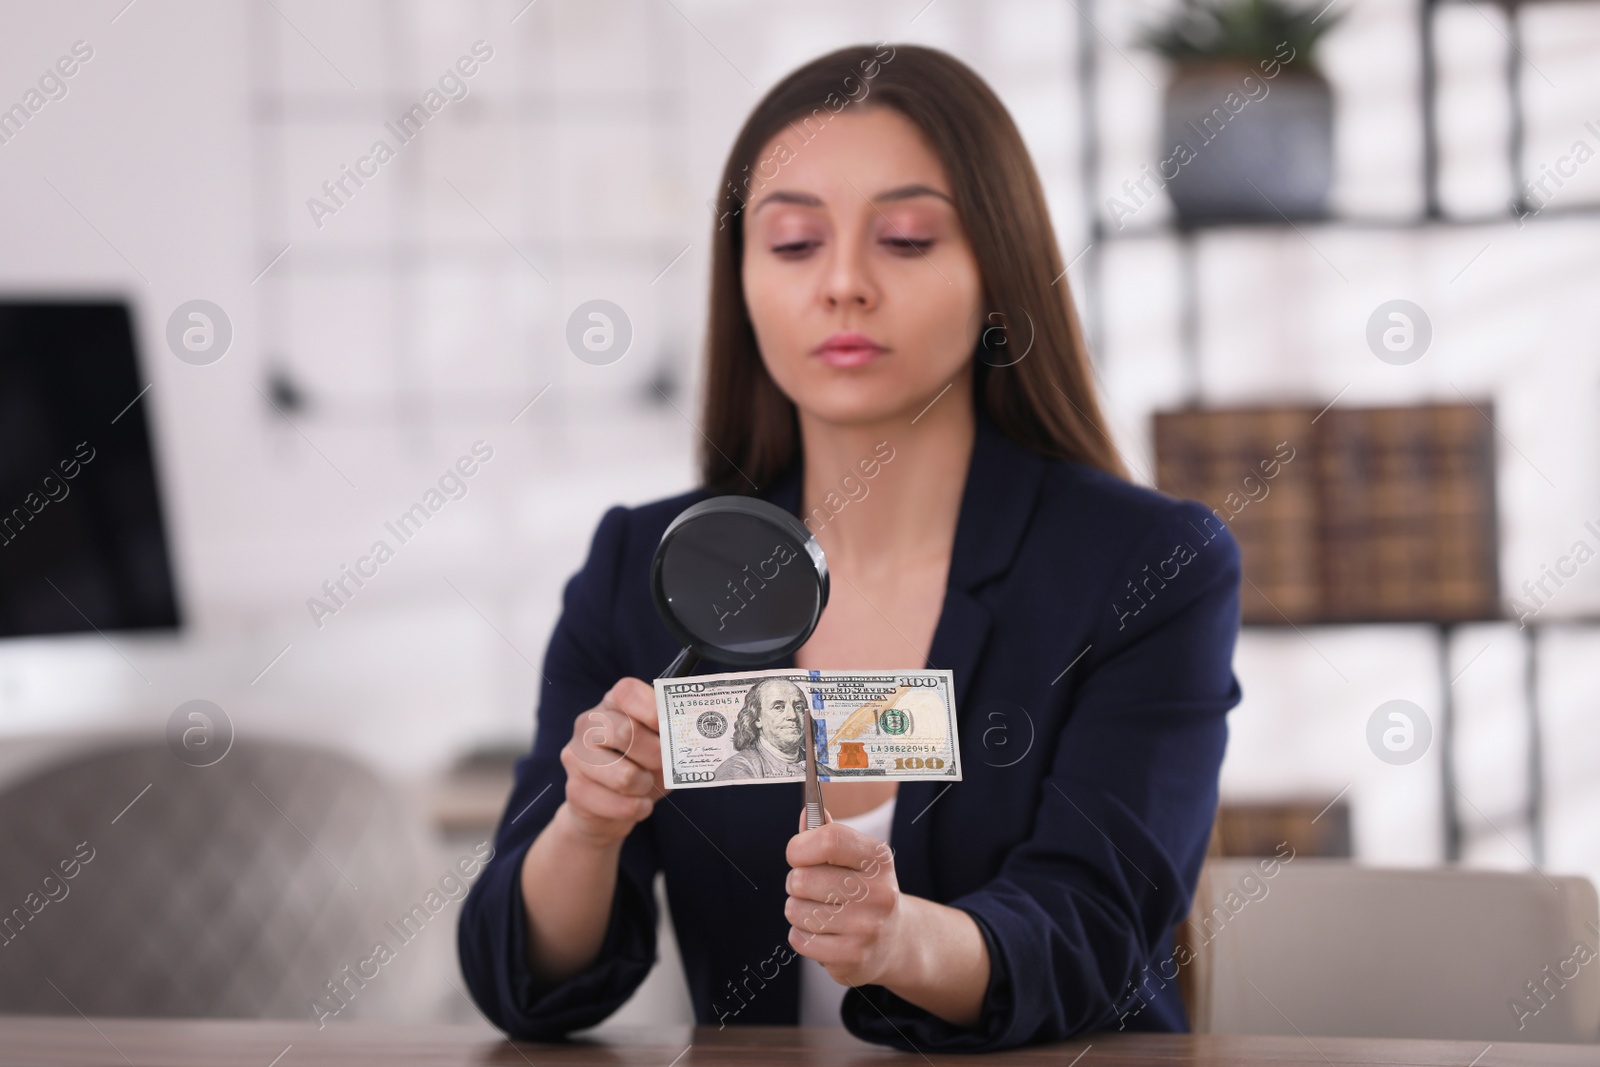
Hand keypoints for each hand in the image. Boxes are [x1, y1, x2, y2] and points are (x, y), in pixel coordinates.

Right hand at [557, 678, 664, 846]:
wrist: (607, 808)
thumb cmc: (640, 767)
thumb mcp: (659, 744)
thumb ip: (672, 732)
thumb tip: (696, 731)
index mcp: (611, 704)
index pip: (627, 692)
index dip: (654, 709)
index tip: (671, 728)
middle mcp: (588, 724)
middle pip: (627, 733)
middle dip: (657, 754)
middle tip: (664, 763)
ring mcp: (576, 756)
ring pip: (625, 776)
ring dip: (646, 786)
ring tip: (645, 785)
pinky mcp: (575, 790)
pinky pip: (621, 805)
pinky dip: (639, 808)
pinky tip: (635, 803)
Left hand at [784, 808, 903, 987]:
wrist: (896, 941)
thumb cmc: (865, 891)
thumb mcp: (856, 859)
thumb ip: (828, 836)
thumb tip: (807, 814)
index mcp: (878, 859)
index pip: (830, 840)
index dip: (800, 846)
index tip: (796, 854)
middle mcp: (878, 892)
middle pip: (802, 879)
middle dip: (795, 883)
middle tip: (810, 888)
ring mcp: (866, 927)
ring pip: (796, 910)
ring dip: (797, 911)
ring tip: (819, 912)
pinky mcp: (853, 957)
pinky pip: (799, 939)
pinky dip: (802, 935)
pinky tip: (823, 933)